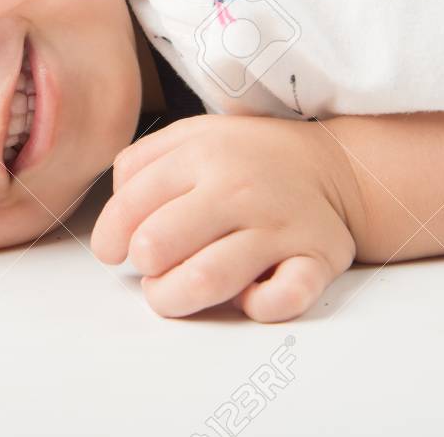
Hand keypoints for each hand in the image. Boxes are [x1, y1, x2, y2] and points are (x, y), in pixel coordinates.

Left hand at [90, 114, 362, 321]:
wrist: (334, 166)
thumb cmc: (248, 159)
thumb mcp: (190, 136)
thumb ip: (139, 163)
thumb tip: (114, 218)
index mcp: (201, 155)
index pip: (129, 207)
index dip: (109, 238)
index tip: (114, 250)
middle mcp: (237, 189)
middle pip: (157, 246)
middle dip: (143, 268)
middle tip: (153, 268)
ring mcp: (277, 226)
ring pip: (207, 279)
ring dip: (175, 298)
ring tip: (175, 292)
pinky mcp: (315, 260)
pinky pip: (282, 299)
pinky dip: (258, 307)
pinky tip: (247, 296)